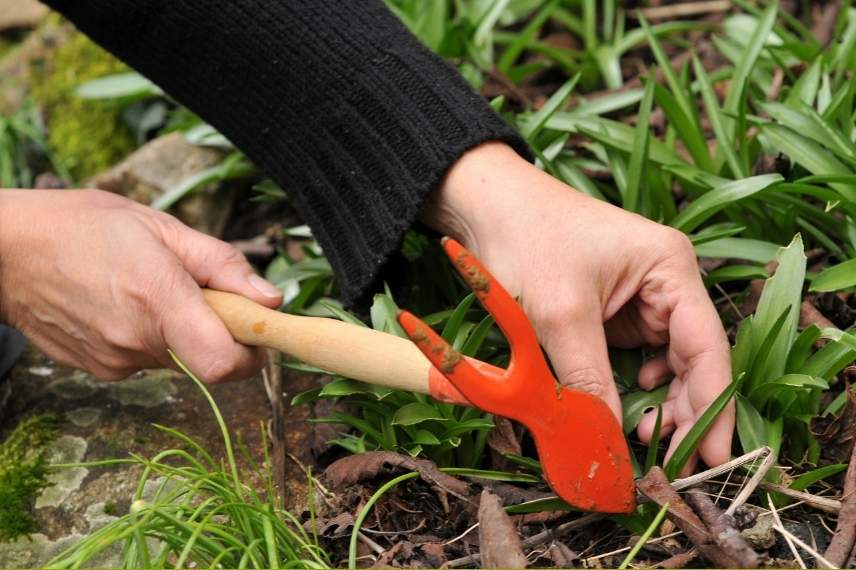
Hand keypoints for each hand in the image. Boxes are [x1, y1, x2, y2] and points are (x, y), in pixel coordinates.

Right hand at [0, 189, 282, 381]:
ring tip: (146, 287)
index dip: (253, 353)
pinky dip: (149, 337)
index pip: (226, 364)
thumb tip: (270, 300)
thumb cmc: (82, 227)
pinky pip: (146, 360)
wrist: (4, 252)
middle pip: (208, 357)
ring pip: (177, 357)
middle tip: (193, 287)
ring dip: (179, 329)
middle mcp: (137, 342)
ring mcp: (114, 362)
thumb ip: (222, 265)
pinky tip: (122, 303)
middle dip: (215, 327)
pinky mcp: (98, 371)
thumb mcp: (161, 227)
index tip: (256, 326)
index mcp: (159, 300)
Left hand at [423, 142, 733, 473]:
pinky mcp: (615, 312)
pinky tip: (625, 408)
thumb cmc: (526, 239)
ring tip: (644, 439)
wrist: (486, 206)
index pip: (707, 347)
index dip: (713, 406)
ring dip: (659, 403)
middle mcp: (666, 283)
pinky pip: (636, 358)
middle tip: (670, 461)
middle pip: (693, 360)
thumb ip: (588, 379)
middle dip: (684, 410)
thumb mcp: (559, 315)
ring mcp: (642, 298)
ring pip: (667, 364)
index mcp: (670, 268)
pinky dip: (633, 387)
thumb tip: (608, 440)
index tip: (714, 457)